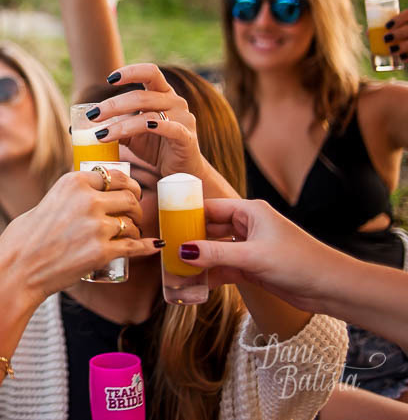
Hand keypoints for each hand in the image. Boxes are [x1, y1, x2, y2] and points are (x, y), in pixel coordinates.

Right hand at [3, 169, 160, 296]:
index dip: (127, 185)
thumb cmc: (29, 235)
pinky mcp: (101, 252)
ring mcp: (97, 226)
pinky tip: (152, 246)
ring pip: (132, 223)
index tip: (130, 193)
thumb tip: (100, 191)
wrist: (19, 265)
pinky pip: (134, 247)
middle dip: (136, 207)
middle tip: (133, 216)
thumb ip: (76, 192)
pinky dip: (146, 247)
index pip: (115, 176)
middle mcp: (88, 200)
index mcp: (74, 181)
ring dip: (135, 229)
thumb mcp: (52, 198)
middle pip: (130, 198)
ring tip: (129, 235)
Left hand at [90, 63, 205, 178]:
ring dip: (122, 124)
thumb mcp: (133, 135)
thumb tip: (84, 128)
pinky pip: (170, 128)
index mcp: (163, 94)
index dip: (131, 72)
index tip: (109, 79)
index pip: (150, 72)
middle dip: (113, 105)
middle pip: (141, 96)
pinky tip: (143, 127)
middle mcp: (175, 102)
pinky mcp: (186, 137)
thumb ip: (116, 126)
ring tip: (101, 134)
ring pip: (148, 114)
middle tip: (92, 116)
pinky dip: (155, 126)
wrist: (182, 172)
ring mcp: (183, 119)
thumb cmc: (157, 148)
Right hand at [178, 198, 342, 312]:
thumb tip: (183, 251)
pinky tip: (195, 284)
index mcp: (250, 212)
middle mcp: (248, 226)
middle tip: (167, 251)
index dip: (188, 214)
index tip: (166, 224)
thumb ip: (216, 254)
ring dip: (199, 261)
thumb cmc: (299, 262)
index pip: (210, 208)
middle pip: (209, 229)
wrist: (331, 288)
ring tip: (176, 271)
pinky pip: (224, 268)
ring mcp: (249, 247)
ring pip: (215, 251)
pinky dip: (211, 275)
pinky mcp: (252, 267)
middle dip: (190, 240)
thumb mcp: (253, 257)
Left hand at [382, 8, 406, 66]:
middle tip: (386, 39)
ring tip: (392, 50)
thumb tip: (369, 33)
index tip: (387, 25)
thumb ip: (392, 27)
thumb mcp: (403, 25)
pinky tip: (403, 59)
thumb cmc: (405, 28)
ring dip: (404, 46)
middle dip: (399, 33)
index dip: (399, 19)